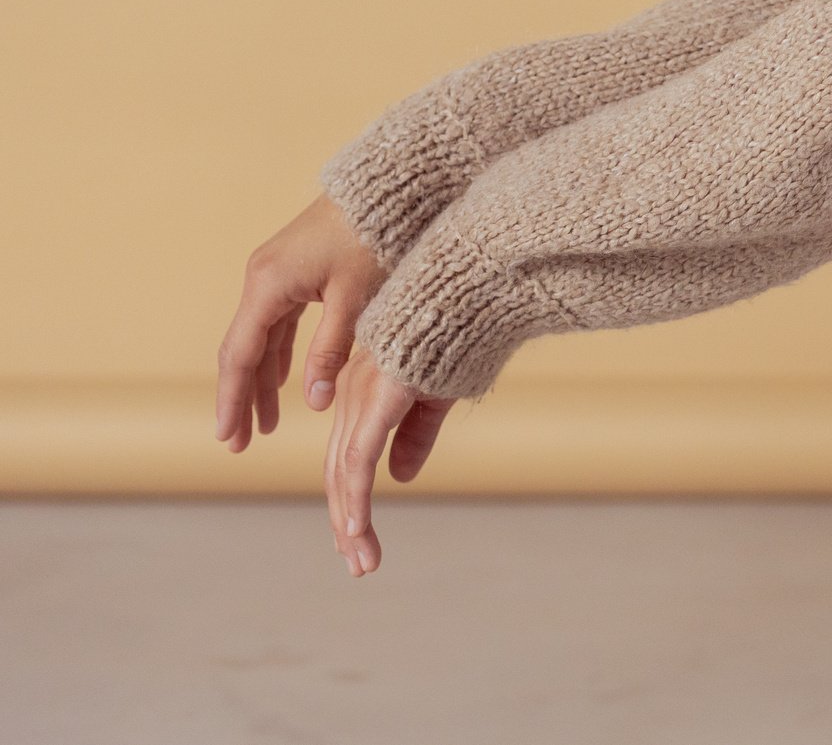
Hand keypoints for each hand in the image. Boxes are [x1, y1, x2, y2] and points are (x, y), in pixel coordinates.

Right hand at [215, 190, 390, 450]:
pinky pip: (278, 321)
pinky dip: (279, 354)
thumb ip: (331, 351)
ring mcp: (276, 272)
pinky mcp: (295, 269)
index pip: (241, 355)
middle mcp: (263, 277)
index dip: (233, 400)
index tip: (228, 438)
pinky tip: (284, 382)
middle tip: (239, 443)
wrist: (391, 185)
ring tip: (264, 424)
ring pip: (261, 337)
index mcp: (268, 284)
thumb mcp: (356, 298)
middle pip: (243, 349)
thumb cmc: (375, 236)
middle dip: (241, 397)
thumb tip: (314, 403)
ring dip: (261, 379)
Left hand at [324, 342, 452, 577]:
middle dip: (346, 524)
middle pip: (340, 474)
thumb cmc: (456, 331)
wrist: (467, 289)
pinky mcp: (379, 399)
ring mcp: (363, 398)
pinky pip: (360, 456)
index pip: (348, 459)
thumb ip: (416, 433)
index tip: (356, 542)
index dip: (350, 503)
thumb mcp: (437, 392)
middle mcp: (353, 398)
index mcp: (363, 393)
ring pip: (345, 474)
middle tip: (358, 565)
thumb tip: (400, 477)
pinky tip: (355, 527)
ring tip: (361, 562)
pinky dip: (355, 496)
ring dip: (351, 523)